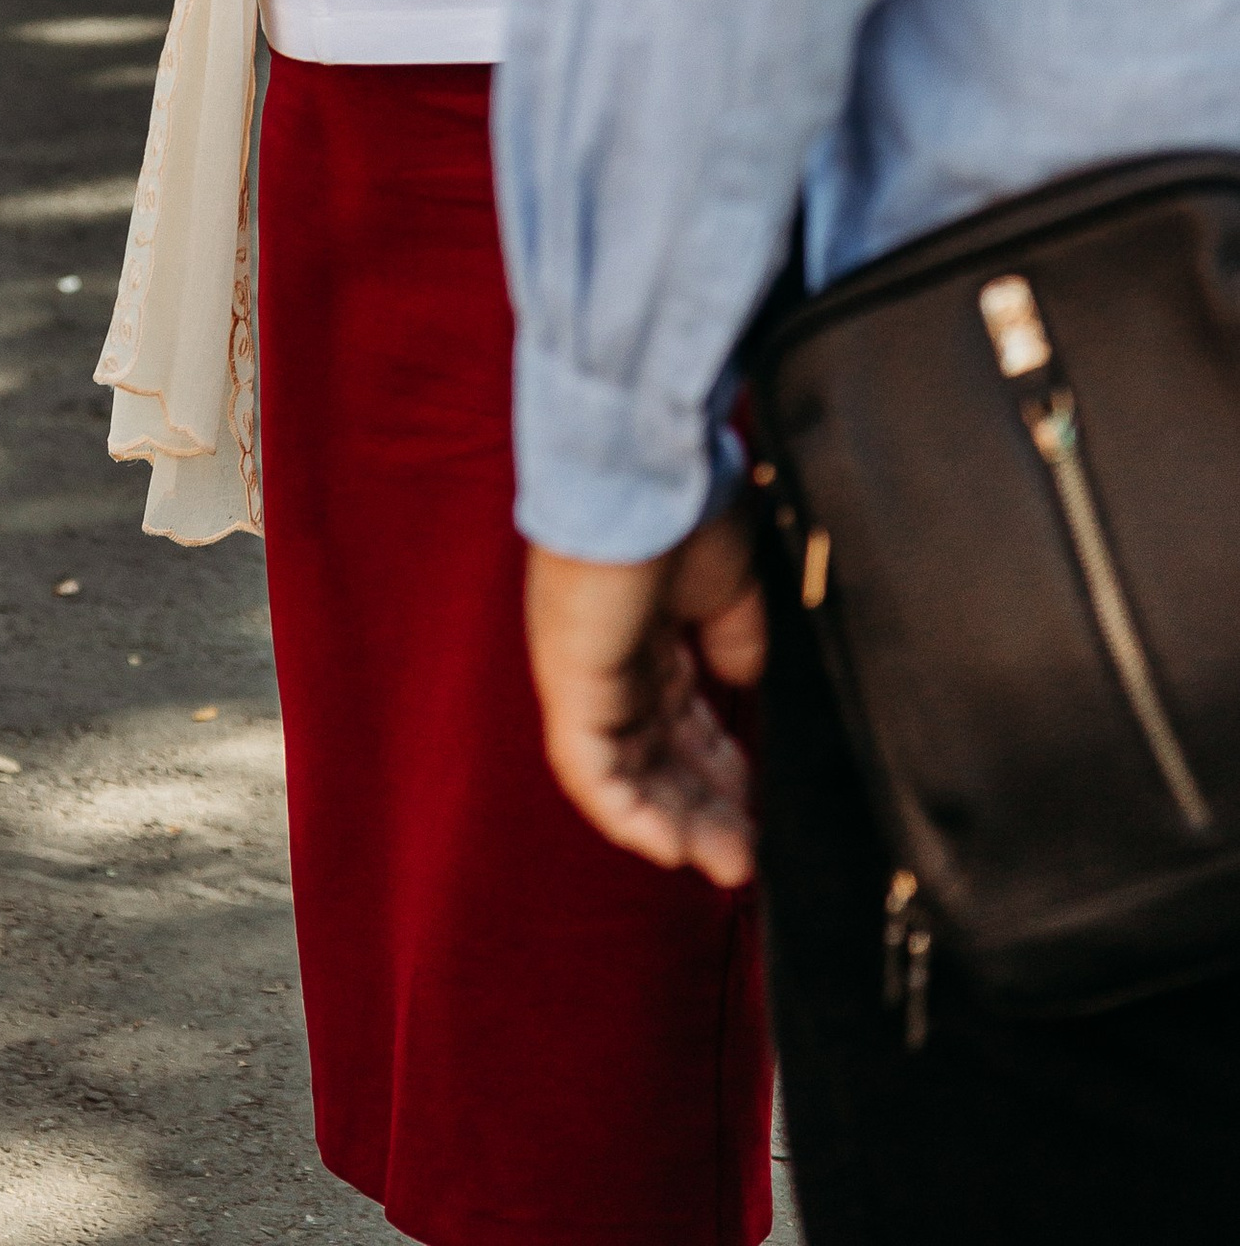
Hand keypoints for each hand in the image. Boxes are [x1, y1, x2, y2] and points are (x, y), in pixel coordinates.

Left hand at [523, 512, 765, 889]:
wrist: (645, 463)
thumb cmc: (688, 505)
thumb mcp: (730, 584)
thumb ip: (734, 640)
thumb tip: (742, 687)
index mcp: (645, 627)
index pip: (677, 715)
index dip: (718, 764)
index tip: (760, 804)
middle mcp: (608, 655)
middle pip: (653, 754)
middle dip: (703, 809)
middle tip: (747, 860)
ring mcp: (584, 670)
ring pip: (624, 773)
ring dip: (676, 824)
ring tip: (727, 866)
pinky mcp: (570, 682)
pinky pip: (589, 770)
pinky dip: (630, 816)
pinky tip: (674, 849)